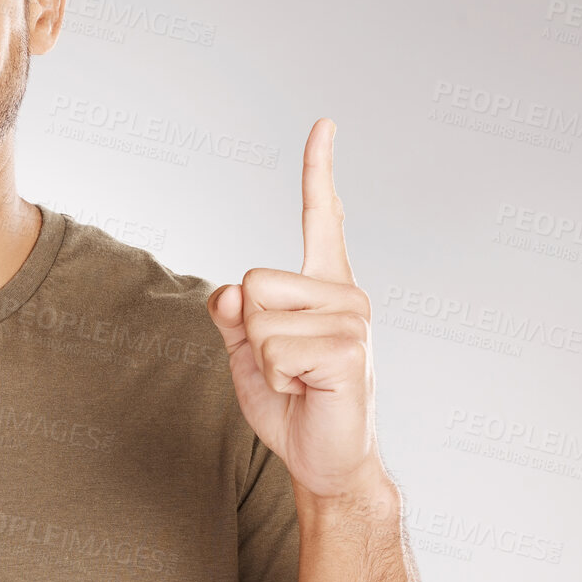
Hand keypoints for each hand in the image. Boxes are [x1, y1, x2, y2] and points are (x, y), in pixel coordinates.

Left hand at [206, 117, 387, 502]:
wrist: (321, 458)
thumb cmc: (290, 401)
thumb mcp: (247, 351)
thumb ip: (234, 315)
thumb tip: (230, 291)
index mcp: (323, 287)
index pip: (322, 218)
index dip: (318, 171)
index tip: (323, 124)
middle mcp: (345, 294)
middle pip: (253, 281)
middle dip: (250, 330)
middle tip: (285, 365)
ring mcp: (352, 321)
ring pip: (259, 318)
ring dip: (263, 359)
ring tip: (299, 380)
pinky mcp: (348, 352)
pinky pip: (274, 350)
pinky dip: (276, 378)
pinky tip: (309, 390)